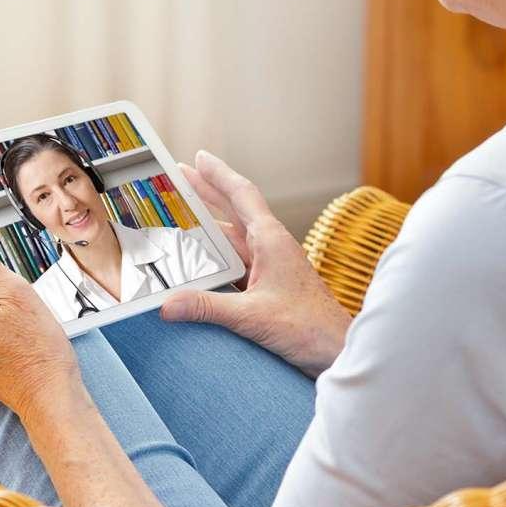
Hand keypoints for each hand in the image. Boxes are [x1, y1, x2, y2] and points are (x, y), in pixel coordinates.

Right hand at [160, 150, 350, 377]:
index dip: (218, 173)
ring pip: (234, 237)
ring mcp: (272, 265)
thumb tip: (168, 304)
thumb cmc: (309, 327)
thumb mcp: (252, 316)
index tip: (198, 157)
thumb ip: (208, 308)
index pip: (241, 194)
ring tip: (182, 216)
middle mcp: (272, 246)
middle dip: (206, 191)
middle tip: (180, 176)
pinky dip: (217, 256)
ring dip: (209, 226)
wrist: (337, 349)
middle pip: (234, 210)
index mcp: (271, 240)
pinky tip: (201, 262)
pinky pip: (238, 262)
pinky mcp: (271, 284)